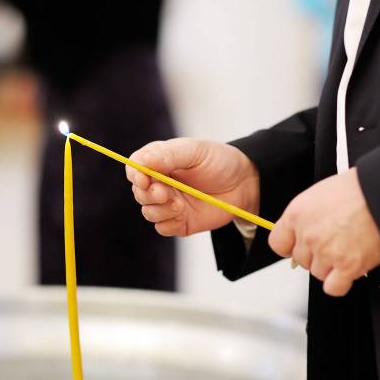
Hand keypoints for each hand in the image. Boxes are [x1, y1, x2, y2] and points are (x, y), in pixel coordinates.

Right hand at [126, 138, 259, 236]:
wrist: (245, 184)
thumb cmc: (220, 162)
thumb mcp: (195, 151)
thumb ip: (167, 156)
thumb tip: (139, 163)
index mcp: (159, 161)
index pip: (135, 168)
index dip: (135, 175)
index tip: (144, 179)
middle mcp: (160, 182)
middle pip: (138, 193)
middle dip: (148, 194)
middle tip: (166, 193)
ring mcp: (168, 203)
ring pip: (148, 212)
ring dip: (160, 210)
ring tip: (180, 204)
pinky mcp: (179, 221)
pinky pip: (162, 228)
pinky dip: (169, 222)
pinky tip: (183, 214)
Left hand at [268, 168, 379, 295]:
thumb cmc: (359, 188)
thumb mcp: (320, 194)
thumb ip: (305, 216)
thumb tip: (299, 232)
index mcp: (297, 214)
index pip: (278, 243)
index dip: (291, 246)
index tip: (299, 246)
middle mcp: (308, 235)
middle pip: (301, 260)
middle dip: (317, 255)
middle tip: (335, 242)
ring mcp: (327, 252)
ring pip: (318, 273)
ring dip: (332, 267)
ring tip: (348, 248)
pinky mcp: (347, 266)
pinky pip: (333, 288)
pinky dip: (341, 282)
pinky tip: (350, 269)